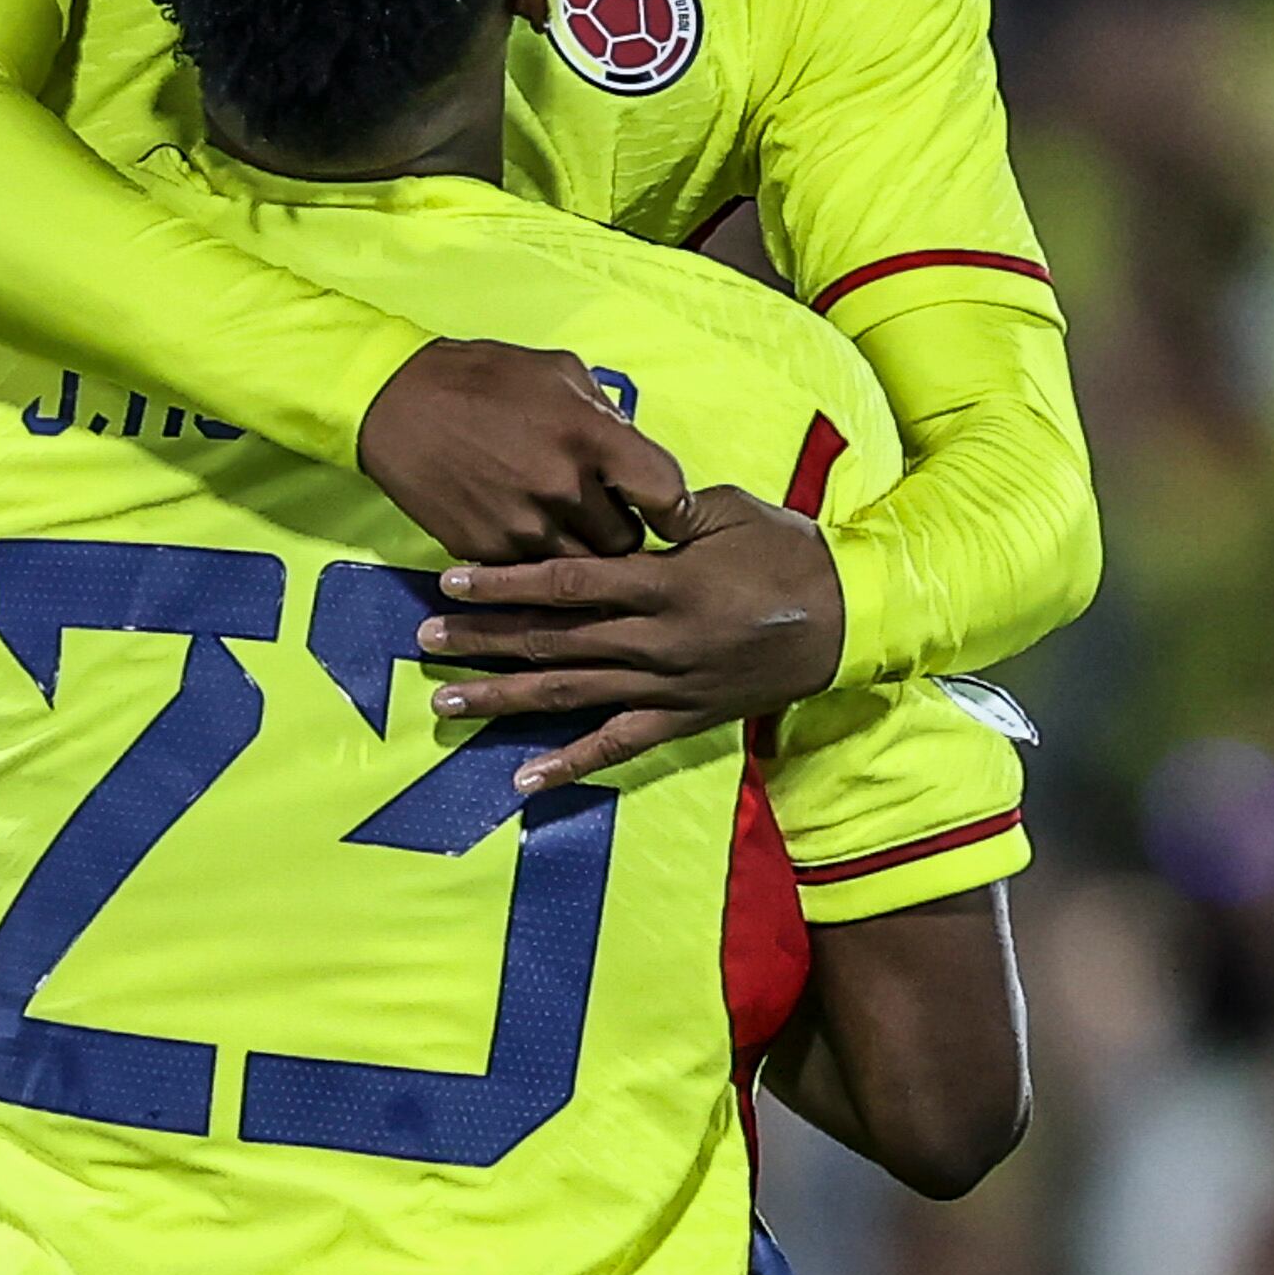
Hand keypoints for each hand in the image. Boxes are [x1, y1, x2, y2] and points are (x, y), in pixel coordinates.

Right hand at [356, 339, 689, 560]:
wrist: (397, 406)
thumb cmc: (481, 379)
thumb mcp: (558, 372)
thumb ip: (605, 412)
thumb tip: (632, 448)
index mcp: (590, 436)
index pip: (666, 494)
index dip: (676, 510)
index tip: (671, 514)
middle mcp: (563, 488)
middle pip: (626, 543)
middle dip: (622, 533)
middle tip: (605, 517)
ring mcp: (524, 526)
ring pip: (583, 571)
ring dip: (582, 556)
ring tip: (566, 530)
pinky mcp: (488, 551)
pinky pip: (533, 576)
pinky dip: (537, 564)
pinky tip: (526, 536)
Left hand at [417, 485, 845, 792]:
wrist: (848, 619)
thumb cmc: (787, 553)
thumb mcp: (726, 509)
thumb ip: (662, 509)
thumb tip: (610, 496)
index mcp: (663, 582)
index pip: (565, 581)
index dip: (504, 581)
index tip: (450, 580)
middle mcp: (655, 640)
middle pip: (553, 642)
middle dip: (484, 642)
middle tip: (424, 643)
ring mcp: (666, 686)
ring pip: (572, 696)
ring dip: (506, 700)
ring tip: (449, 702)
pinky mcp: (682, 718)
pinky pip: (618, 746)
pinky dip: (570, 765)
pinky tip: (522, 778)